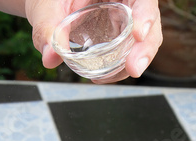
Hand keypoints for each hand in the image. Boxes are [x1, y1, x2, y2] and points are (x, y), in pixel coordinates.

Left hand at [24, 0, 161, 83]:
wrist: (49, 7)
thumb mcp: (47, 8)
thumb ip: (48, 27)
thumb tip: (50, 57)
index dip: (145, 14)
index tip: (138, 33)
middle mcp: (125, 0)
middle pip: (149, 19)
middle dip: (145, 47)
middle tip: (133, 68)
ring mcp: (124, 18)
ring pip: (143, 39)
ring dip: (131, 63)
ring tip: (105, 78)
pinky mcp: (118, 36)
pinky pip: (127, 52)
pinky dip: (118, 68)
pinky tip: (100, 77)